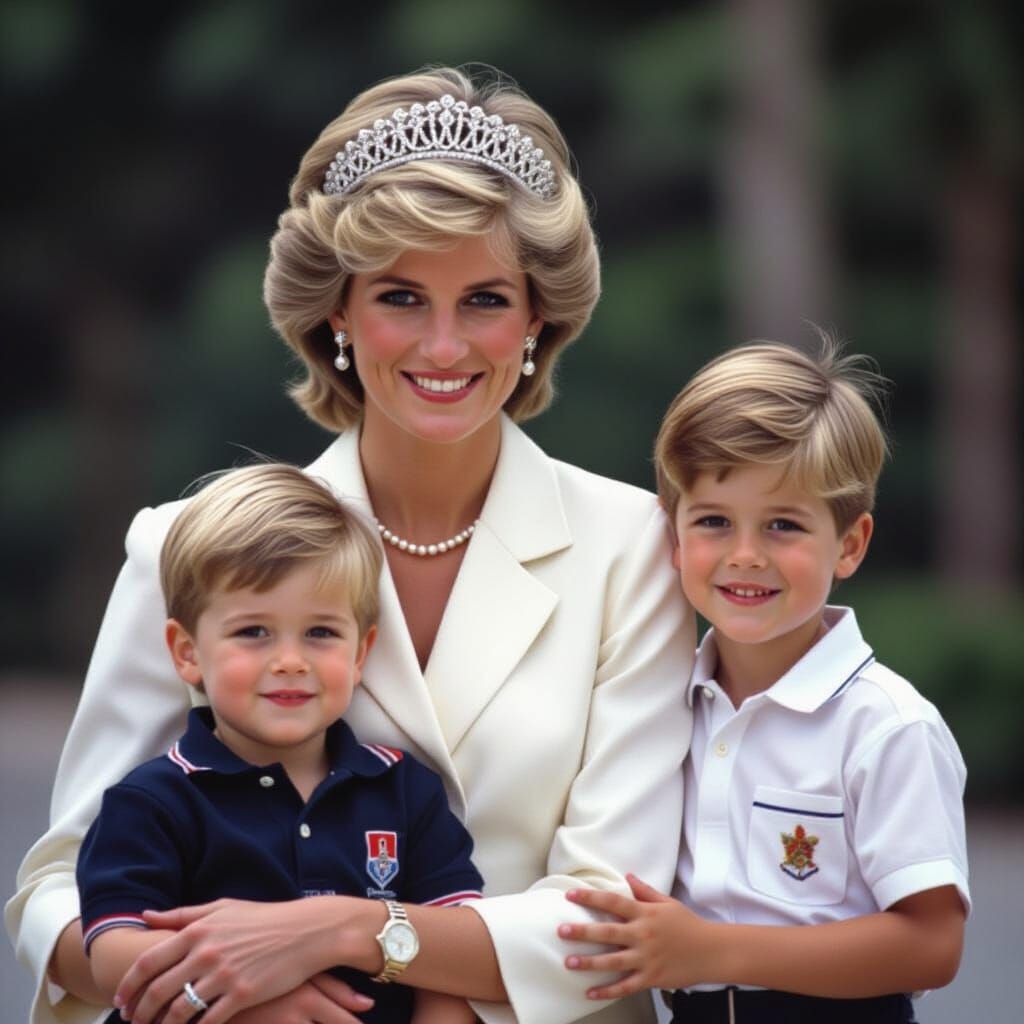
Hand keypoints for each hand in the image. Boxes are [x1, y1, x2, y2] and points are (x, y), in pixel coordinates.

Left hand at [114, 897, 349, 1023]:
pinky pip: (206, 1023)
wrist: (306, 932)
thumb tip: (146, 916)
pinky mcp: (242, 995)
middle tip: (133, 1022)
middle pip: (157, 990)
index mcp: (198, 929)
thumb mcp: (223, 908)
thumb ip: (182, 914)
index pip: (148, 961)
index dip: (128, 984)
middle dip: (139, 1012)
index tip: (119, 1000)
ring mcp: (224, 974)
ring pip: (177, 1011)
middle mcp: (206, 951)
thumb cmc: (264, 918)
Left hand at [558, 874, 712, 998]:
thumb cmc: (688, 924)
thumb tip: (627, 876)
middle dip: (583, 931)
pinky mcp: (651, 978)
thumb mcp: (667, 902)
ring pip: (613, 961)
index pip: (613, 901)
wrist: (712, 951)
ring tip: (569, 962)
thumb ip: (645, 891)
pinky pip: (626, 986)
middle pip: (608, 931)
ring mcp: (647, 958)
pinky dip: (607, 991)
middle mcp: (643, 935)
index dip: (590, 897)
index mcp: (645, 914)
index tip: (570, 895)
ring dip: (589, 962)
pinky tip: (590, 993)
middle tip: (561, 931)